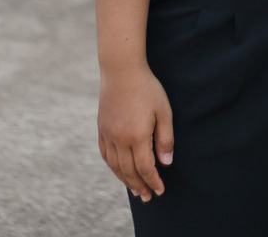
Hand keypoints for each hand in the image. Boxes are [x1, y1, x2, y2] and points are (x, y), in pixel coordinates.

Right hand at [97, 62, 174, 202]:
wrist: (121, 71)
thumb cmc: (147, 88)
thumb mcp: (164, 111)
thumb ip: (165, 138)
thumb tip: (166, 163)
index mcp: (136, 135)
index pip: (145, 167)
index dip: (153, 181)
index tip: (160, 190)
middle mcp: (119, 139)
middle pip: (129, 171)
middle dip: (140, 186)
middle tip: (148, 197)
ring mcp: (108, 134)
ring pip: (115, 166)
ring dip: (126, 181)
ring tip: (136, 191)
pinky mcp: (102, 129)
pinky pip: (106, 155)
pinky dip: (113, 167)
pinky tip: (120, 172)